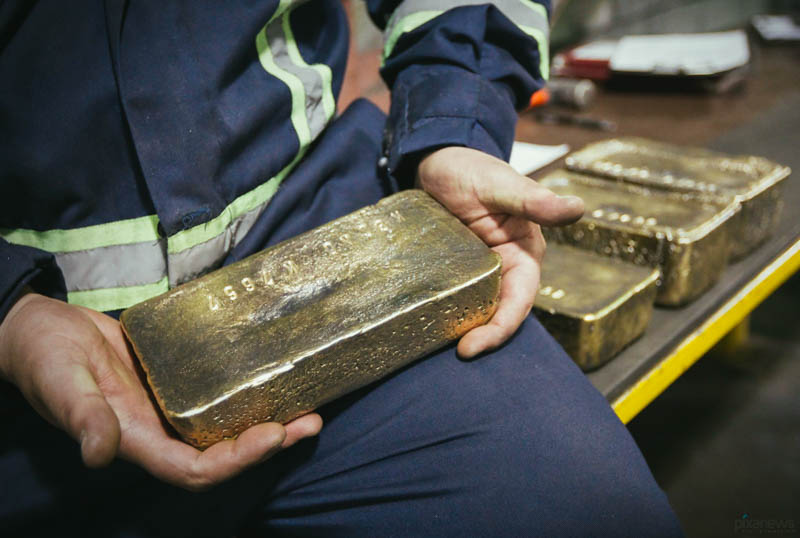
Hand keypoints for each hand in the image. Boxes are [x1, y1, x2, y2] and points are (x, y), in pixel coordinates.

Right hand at [0, 293, 321, 490]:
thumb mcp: (61, 381)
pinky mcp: (173, 380)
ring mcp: (167, 406)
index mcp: (134, 439)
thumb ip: (82, 416)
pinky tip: (272, 378)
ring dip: (266, 421)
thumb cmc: (43, 355)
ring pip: (224, 427)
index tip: (273, 434)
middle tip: (310, 422)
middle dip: (267, 444)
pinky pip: (215, 396)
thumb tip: (100, 455)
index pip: (192, 468)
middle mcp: (158, 430)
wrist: (39, 329)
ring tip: (307, 407)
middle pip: (221, 454)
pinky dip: (245, 394)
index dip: (234, 461)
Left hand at [417, 147, 583, 357]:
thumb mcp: (500, 184)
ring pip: (477, 309)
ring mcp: (479, 270)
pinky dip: (447, 312)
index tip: (473, 345)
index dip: (502, 327)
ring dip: (464, 328)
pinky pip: (456, 297)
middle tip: (458, 353)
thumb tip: (577, 208)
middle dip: (483, 336)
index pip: (520, 299)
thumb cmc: (473, 168)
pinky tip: (427, 323)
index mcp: (525, 252)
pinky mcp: (456, 269)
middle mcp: (506, 266)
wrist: (438, 161)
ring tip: (439, 344)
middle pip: (500, 312)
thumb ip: (533, 200)